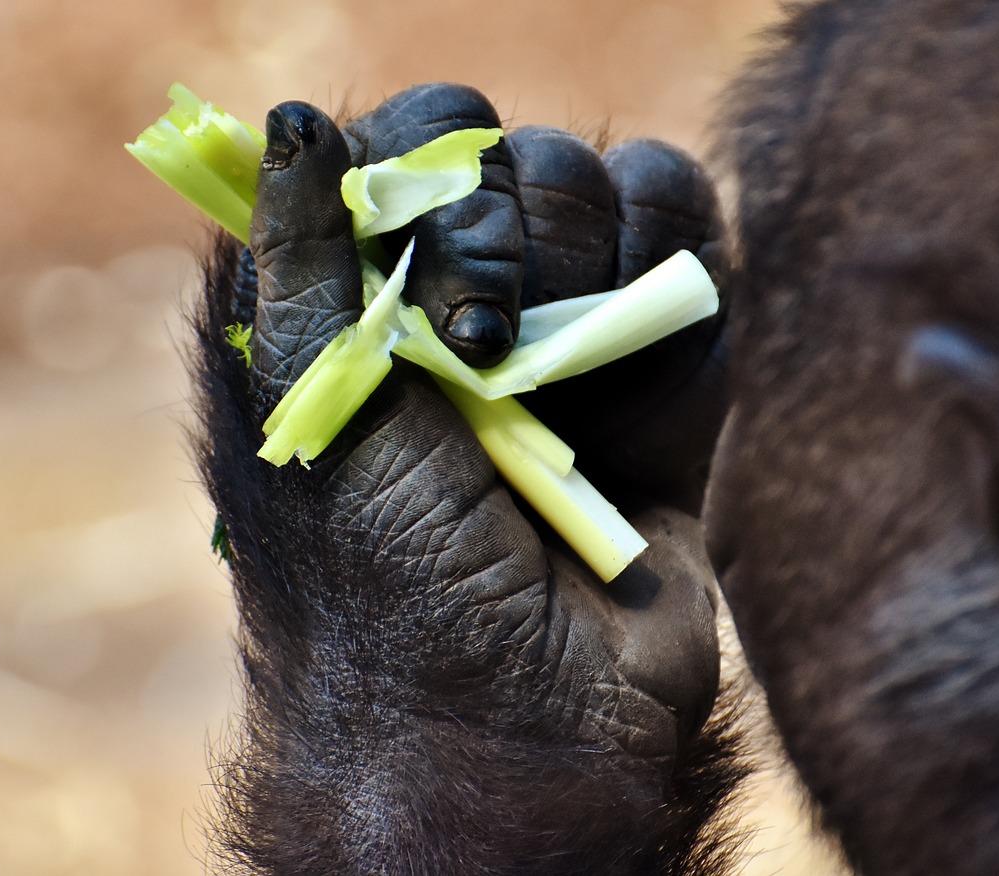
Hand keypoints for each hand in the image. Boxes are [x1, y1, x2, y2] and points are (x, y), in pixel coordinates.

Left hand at [196, 84, 735, 872]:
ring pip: (633, 193)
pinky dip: (685, 309)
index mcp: (382, 295)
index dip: (445, 174)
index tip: (435, 276)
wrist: (516, 721)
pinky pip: (705, 269)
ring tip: (573, 387)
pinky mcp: (674, 382)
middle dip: (521, 245)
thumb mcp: (315, 406)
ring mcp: (586, 341)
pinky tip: (645, 393)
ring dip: (607, 275)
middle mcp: (484, 303)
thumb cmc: (387, 574)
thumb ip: (304, 259)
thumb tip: (293, 123)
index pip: (430, 138)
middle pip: (540, 158)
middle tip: (487, 354)